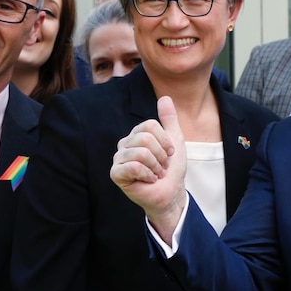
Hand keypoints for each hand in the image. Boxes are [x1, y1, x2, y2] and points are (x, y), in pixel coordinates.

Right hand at [110, 96, 186, 243]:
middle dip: (161, 156)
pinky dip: (147, 174)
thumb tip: (165, 98)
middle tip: (162, 166)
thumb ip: (169, 119)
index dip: (165, 141)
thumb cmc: (171, 168)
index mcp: (136, 134)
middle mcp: (124, 144)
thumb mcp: (175, 140)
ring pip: (141, 152)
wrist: (171, 192)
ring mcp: (118, 159)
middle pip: (146, 138)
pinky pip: (133, 166)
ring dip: (156, 166)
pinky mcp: (116, 174)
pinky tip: (148, 180)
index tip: (169, 154)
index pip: (150, 125)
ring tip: (156, 174)